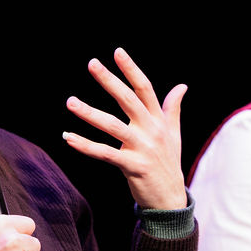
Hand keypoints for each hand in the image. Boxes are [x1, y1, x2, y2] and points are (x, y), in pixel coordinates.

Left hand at [63, 47, 187, 209]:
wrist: (170, 199)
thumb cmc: (168, 164)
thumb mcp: (174, 134)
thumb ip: (172, 109)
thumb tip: (182, 87)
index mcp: (159, 120)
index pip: (145, 88)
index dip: (131, 69)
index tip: (117, 52)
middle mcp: (151, 131)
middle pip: (128, 100)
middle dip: (109, 80)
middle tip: (92, 64)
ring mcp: (142, 148)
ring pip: (112, 125)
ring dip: (89, 112)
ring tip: (70, 102)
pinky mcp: (132, 166)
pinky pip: (105, 153)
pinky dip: (85, 145)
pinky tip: (68, 137)